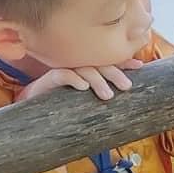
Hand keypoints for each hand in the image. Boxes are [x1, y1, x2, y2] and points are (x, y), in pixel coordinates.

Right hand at [15, 63, 138, 100]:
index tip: (139, 65)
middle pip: (98, 62)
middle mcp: (75, 65)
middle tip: (127, 87)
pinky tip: (83, 87)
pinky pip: (62, 74)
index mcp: (86, 68)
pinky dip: (74, 79)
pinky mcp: (47, 79)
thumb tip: (128, 97)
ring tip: (108, 95)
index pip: (107, 61)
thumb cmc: (64, 105)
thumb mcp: (88, 101)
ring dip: (98, 80)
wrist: (34, 111)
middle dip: (115, 73)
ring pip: (84, 68)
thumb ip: (103, 94)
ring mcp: (62, 70)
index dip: (123, 62)